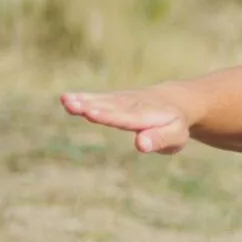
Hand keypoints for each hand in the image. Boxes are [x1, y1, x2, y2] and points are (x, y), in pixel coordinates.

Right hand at [60, 87, 193, 154]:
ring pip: (101, 101)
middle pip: (110, 108)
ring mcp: (121, 100)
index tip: (92, 114)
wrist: (175, 100)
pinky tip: (65, 98)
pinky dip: (82, 98)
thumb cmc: (175, 125)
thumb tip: (141, 144)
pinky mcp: (113, 99)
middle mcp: (132, 105)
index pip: (126, 117)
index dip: (109, 116)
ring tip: (66, 101)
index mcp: (149, 116)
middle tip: (74, 107)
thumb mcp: (175, 136)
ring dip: (83, 101)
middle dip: (93, 108)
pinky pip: (97, 98)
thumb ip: (160, 139)